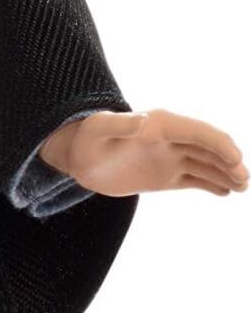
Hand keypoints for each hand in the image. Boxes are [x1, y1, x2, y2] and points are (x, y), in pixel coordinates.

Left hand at [39, 108, 247, 197]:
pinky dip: (211, 185)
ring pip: (206, 165)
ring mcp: (171, 158)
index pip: (198, 132)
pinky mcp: (166, 176)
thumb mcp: (98, 130)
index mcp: (162, 124)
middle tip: (244, 179)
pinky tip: (226, 192)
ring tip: (242, 187)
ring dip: (225, 174)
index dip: (219, 145)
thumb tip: (144, 121)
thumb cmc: (86, 139)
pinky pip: (194, 180)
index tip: (235, 161)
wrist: (79, 157)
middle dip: (229, 162)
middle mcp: (172, 139)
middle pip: (208, 148)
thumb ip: (120, 125)